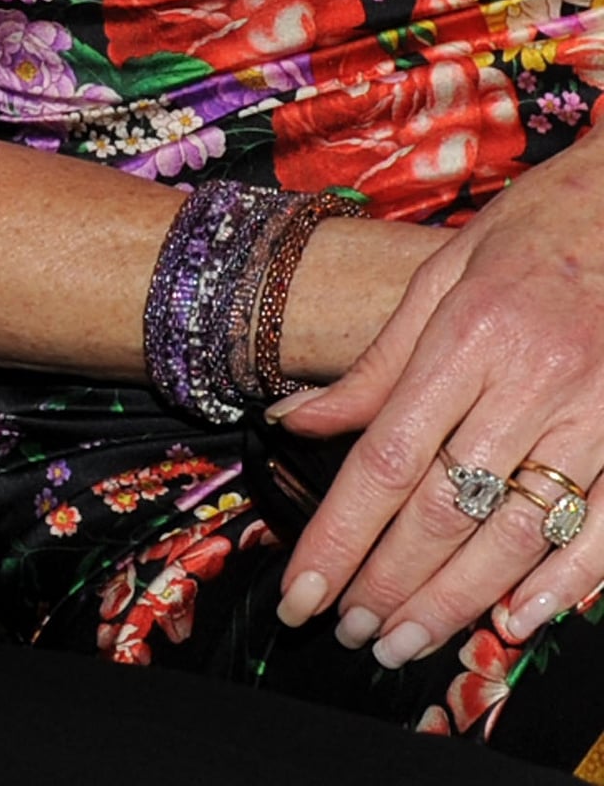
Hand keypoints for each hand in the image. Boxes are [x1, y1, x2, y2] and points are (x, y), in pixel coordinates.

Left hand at [275, 133, 603, 661]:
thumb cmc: (537, 228)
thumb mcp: (446, 271)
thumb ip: (378, 359)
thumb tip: (295, 421)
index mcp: (471, 333)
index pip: (390, 457)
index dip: (342, 535)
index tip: (303, 590)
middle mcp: (533, 379)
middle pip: (448, 507)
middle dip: (390, 583)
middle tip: (351, 631)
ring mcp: (597, 412)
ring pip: (518, 532)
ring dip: (458, 600)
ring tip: (406, 640)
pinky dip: (563, 583)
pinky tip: (515, 620)